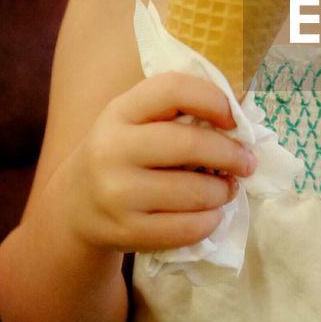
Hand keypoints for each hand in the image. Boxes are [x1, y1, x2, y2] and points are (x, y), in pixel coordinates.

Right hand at [65, 72, 256, 254]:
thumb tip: (241, 118)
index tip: (233, 119)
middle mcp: (112, 149)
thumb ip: (177, 112)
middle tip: (247, 162)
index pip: (172, 89)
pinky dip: (210, 221)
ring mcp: (116, 193)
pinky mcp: (125, 232)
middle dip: (230, 154)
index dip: (212, 99)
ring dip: (223, 191)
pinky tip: (211, 215)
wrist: (73, 206)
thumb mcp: (134, 122)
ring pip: (194, 191)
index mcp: (120, 112)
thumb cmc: (122, 155)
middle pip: (189, 145)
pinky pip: (186, 228)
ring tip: (227, 189)